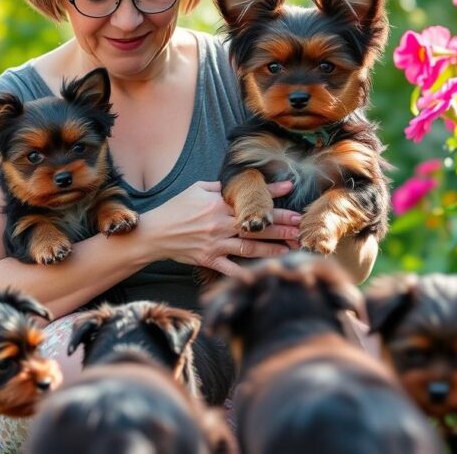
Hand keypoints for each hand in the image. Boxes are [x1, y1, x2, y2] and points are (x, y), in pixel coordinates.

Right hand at [142, 180, 299, 276]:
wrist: (155, 233)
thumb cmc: (175, 208)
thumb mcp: (196, 189)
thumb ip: (218, 186)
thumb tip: (237, 183)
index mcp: (218, 205)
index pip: (250, 200)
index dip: (272, 196)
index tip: (292, 194)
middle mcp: (220, 224)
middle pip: (256, 225)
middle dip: (282, 225)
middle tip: (301, 225)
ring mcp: (215, 243)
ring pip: (250, 246)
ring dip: (273, 246)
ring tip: (293, 246)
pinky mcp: (209, 259)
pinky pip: (231, 268)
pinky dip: (246, 272)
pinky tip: (264, 273)